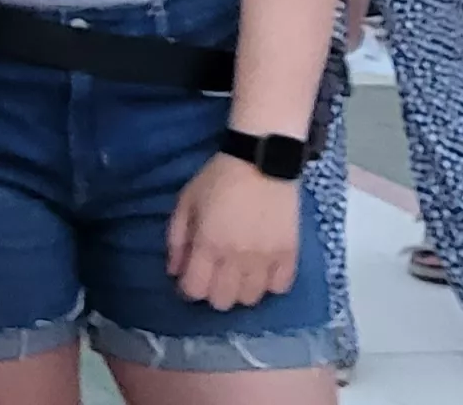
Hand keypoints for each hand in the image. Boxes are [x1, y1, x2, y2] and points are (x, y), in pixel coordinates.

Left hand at [165, 152, 303, 309]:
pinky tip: (261, 271)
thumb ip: (176, 239)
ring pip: (251, 299)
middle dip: (212, 292)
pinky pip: (280, 287)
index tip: (189, 279)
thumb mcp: (186, 202)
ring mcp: (266, 258)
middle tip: (214, 275)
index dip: (188, 289)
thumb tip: (174, 271)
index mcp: (209, 244)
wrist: (262, 161)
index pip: (195, 290)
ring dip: (240, 290)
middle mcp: (237, 257)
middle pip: (222, 301)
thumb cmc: (218, 179)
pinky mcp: (289, 254)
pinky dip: (269, 284)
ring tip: (238, 274)